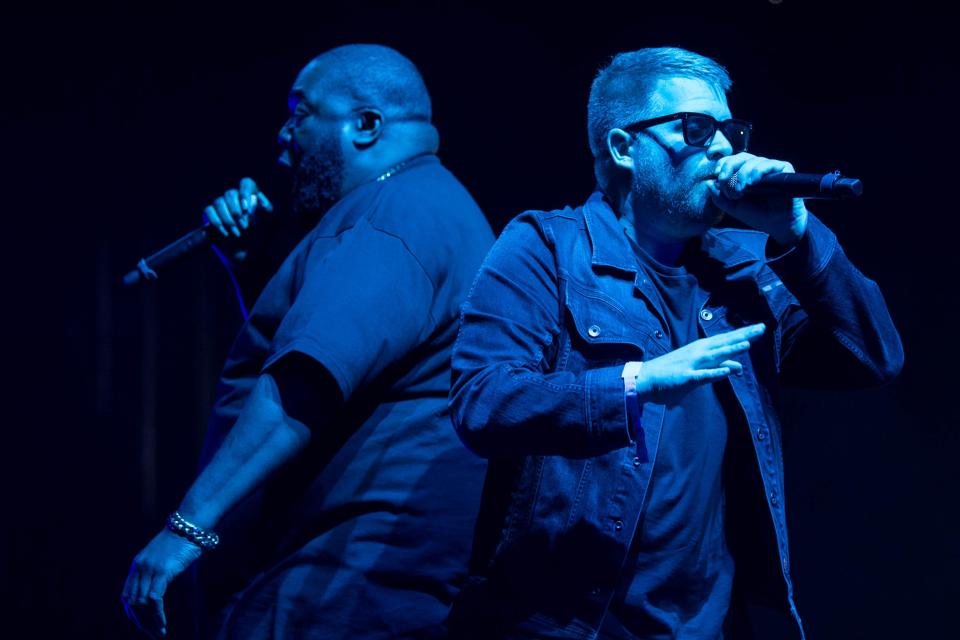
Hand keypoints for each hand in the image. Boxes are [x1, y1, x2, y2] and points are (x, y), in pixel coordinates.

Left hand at [121, 529, 202, 637]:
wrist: (189, 526)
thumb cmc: (181, 539)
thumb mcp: (162, 555)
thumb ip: (155, 570)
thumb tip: (157, 587)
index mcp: (137, 564)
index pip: (126, 594)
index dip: (130, 612)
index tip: (138, 626)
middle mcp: (140, 567)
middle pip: (133, 601)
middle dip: (139, 621)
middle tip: (149, 633)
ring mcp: (150, 569)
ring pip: (143, 602)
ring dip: (150, 620)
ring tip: (158, 632)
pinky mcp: (162, 571)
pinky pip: (155, 598)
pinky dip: (158, 614)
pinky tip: (163, 622)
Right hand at [203, 177, 274, 237]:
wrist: (245, 244)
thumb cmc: (258, 229)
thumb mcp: (267, 220)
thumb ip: (266, 211)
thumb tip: (264, 204)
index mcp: (250, 193)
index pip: (246, 183)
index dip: (244, 193)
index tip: (246, 208)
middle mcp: (235, 195)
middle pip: (230, 193)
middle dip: (236, 211)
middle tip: (244, 226)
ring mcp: (221, 202)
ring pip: (219, 202)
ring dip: (228, 220)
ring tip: (237, 233)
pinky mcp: (211, 211)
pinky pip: (209, 210)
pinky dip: (217, 222)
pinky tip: (226, 233)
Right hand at [634, 323, 764, 405]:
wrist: (646, 379)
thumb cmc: (672, 372)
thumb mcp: (698, 368)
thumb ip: (718, 366)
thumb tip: (738, 367)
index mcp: (701, 349)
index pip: (726, 339)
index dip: (744, 334)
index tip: (760, 327)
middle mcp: (698, 353)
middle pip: (724, 343)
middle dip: (743, 336)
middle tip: (762, 328)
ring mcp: (692, 364)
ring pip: (715, 356)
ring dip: (730, 350)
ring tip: (747, 345)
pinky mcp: (686, 377)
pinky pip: (702, 376)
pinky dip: (714, 373)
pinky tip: (726, 371)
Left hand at [709, 153, 808, 246]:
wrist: (777, 224)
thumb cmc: (757, 215)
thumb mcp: (733, 208)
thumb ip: (719, 197)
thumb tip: (708, 183)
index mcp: (745, 174)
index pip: (732, 161)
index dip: (723, 164)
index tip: (718, 175)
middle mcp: (757, 168)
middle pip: (741, 157)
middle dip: (729, 166)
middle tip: (724, 180)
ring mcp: (770, 168)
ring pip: (753, 161)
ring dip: (742, 174)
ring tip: (740, 190)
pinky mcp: (784, 170)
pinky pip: (770, 164)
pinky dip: (758, 171)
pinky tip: (753, 182)